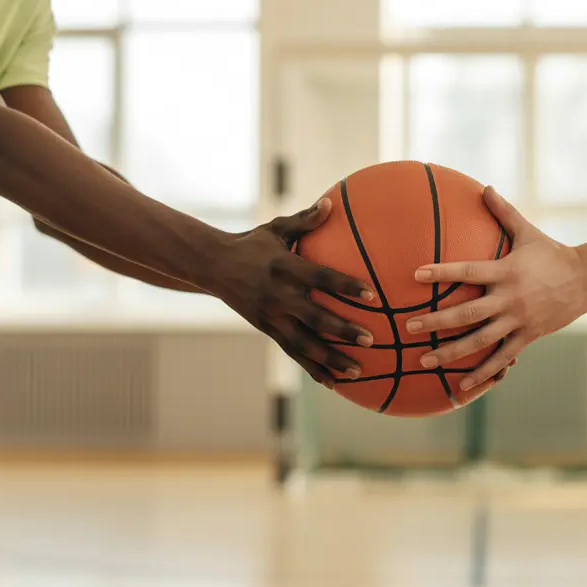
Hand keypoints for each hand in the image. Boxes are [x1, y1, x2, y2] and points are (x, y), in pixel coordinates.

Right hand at [213, 199, 377, 387]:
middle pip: (315, 317)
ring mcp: (271, 316)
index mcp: (284, 268)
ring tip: (359, 370)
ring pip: (305, 343)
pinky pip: (293, 353)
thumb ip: (304, 221)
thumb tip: (330, 203)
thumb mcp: (276, 228)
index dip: (345, 286)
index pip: (320, 278)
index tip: (372, 295)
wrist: (214, 266)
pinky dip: (313, 368)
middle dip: (343, 330)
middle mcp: (278, 296)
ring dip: (332, 358)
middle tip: (371, 339)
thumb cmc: (252, 243)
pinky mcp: (267, 330)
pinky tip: (334, 382)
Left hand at [405, 188, 586, 390]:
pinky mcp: (527, 336)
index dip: (442, 273)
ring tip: (424, 360)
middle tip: (409, 326)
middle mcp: (509, 298)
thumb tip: (484, 187)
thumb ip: (503, 212)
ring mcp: (518, 320)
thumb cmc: (552, 253)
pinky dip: (482, 373)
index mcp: (506, 271)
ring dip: (450, 352)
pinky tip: (461, 386)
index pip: (468, 271)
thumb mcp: (528, 232)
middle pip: (467, 313)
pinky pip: (502, 357)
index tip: (416, 275)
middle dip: (436, 321)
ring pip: (480, 340)